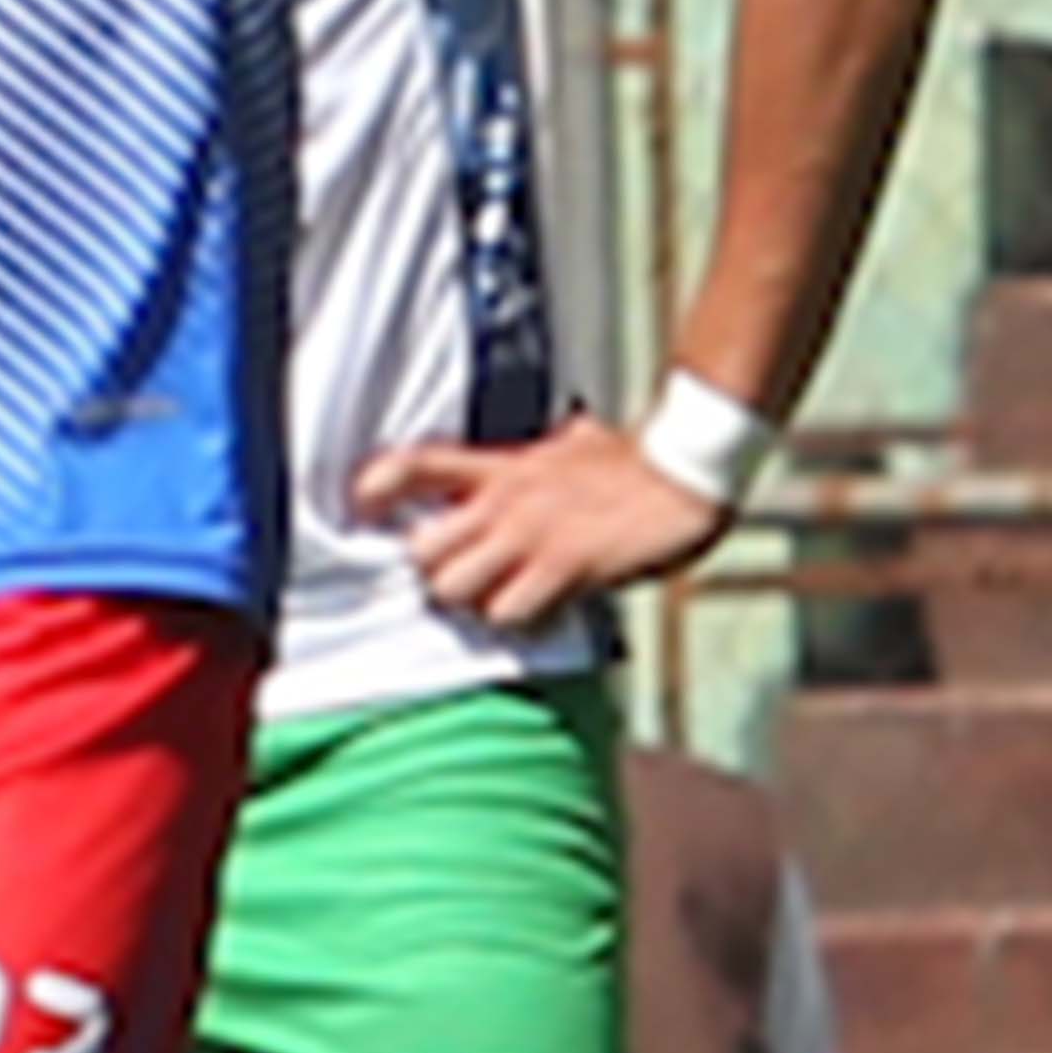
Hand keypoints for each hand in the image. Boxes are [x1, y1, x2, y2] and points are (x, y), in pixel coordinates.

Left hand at [357, 421, 735, 635]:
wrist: (686, 470)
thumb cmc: (634, 462)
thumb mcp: (576, 443)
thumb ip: (555, 446)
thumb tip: (570, 429)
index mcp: (501, 467)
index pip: (414, 465)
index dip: (375, 489)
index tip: (364, 510)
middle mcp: (503, 500)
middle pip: (421, 550)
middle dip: (434, 577)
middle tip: (462, 584)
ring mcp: (530, 535)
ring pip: (453, 587)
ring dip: (471, 606)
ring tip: (501, 602)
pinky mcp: (564, 566)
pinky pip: (509, 611)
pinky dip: (516, 623)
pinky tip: (539, 615)